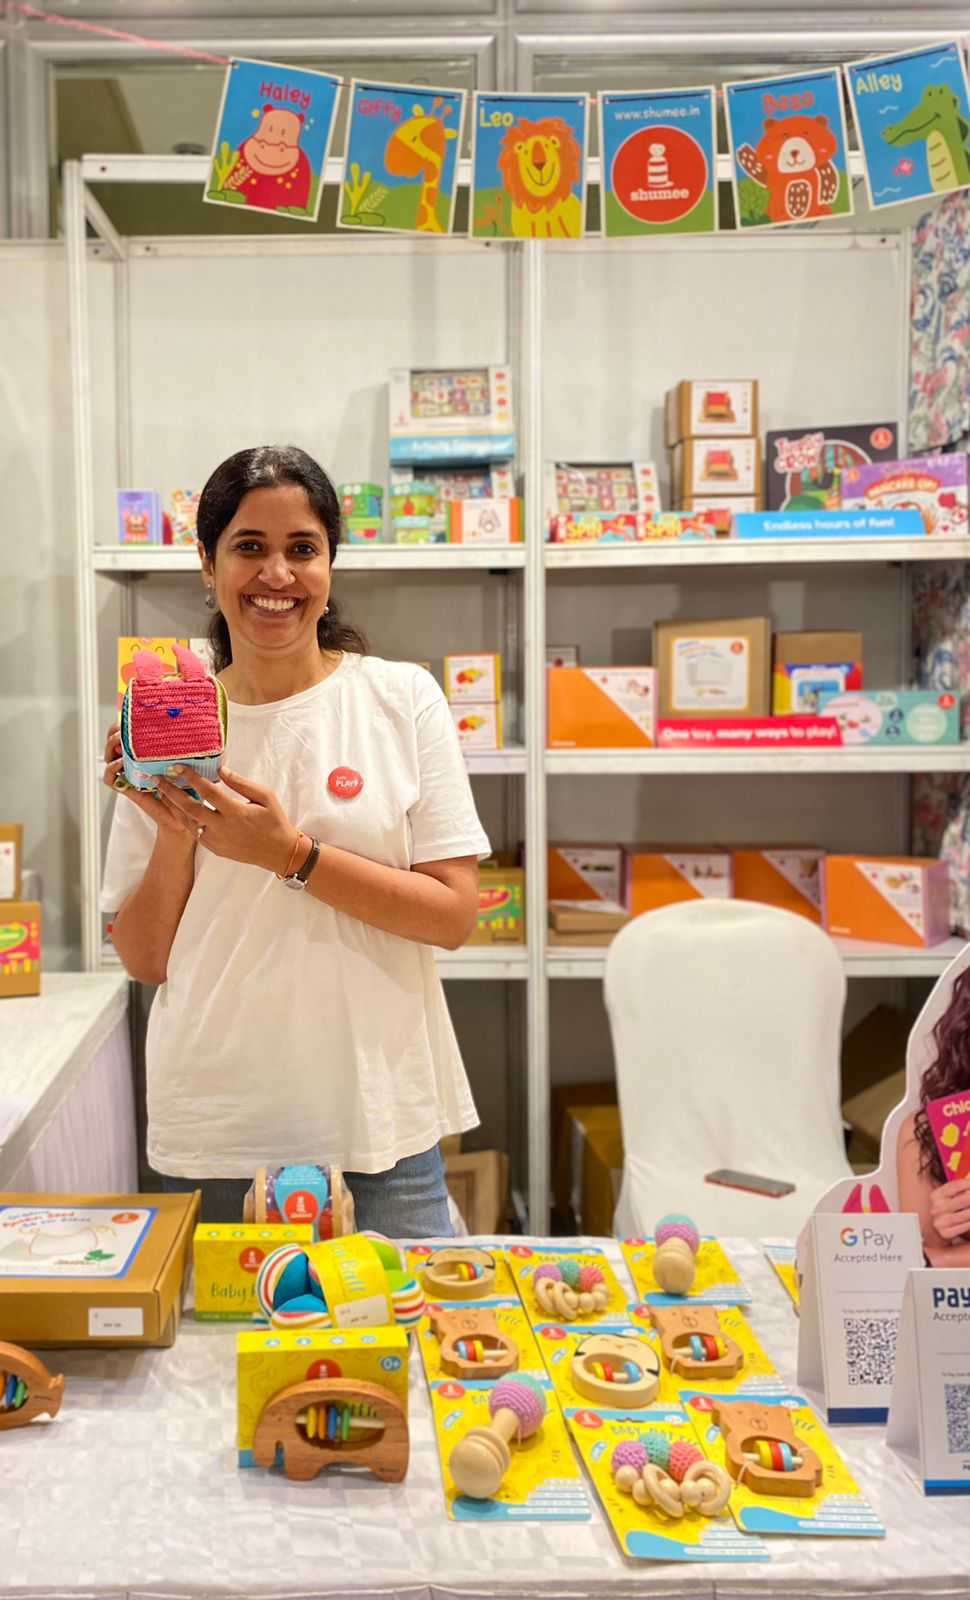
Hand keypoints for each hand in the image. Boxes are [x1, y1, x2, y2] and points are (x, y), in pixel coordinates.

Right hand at [102, 724, 195, 841]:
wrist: (184, 817)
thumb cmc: (187, 790)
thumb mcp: (186, 762)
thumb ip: (184, 748)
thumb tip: (195, 726)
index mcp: (146, 753)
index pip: (129, 733)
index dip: (124, 724)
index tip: (130, 717)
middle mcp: (135, 762)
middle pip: (114, 741)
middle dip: (115, 733)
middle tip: (124, 733)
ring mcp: (128, 775)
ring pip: (108, 757)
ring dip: (111, 747)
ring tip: (121, 746)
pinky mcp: (126, 789)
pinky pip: (109, 778)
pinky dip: (111, 769)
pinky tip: (122, 765)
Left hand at [154, 767, 298, 875]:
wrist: (278, 852)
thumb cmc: (274, 821)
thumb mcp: (265, 797)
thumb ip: (241, 783)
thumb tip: (220, 770)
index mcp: (235, 812)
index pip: (208, 791)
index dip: (192, 778)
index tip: (179, 767)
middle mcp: (222, 827)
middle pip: (190, 808)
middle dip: (172, 792)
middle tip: (158, 780)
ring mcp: (216, 841)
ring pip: (188, 822)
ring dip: (173, 807)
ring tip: (162, 794)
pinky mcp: (215, 849)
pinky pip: (195, 833)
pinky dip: (186, 820)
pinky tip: (179, 810)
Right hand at [929, 1176, 969, 1241]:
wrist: (934, 1230)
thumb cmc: (946, 1210)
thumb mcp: (948, 1198)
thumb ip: (959, 1191)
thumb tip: (969, 1188)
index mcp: (936, 1195)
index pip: (955, 1186)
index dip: (968, 1184)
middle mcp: (936, 1208)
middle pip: (963, 1200)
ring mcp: (940, 1221)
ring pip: (966, 1214)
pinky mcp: (945, 1233)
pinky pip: (966, 1226)